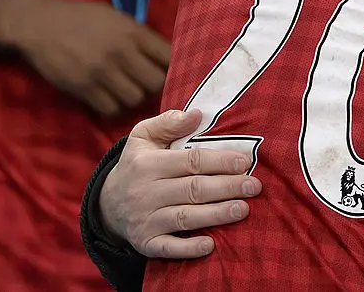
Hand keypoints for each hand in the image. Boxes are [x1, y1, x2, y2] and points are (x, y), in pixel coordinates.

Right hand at [6, 0, 170, 116]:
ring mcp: (102, 72)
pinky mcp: (83, 88)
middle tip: (148, 84)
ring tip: (128, 90)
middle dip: (156, 86)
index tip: (172, 71)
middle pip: (156, 83)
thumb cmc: (82, 17)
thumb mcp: (118, 17)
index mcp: (134, 32)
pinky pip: (111, 109)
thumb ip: (141, 36)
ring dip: (135, 98)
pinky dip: (114, 107)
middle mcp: (122, 53)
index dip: (175, 67)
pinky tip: (111, 98)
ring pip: (135, 99)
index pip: (170, 57)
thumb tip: (166, 55)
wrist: (39, 24)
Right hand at [100, 109, 261, 257]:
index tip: (245, 162)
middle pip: (193, 189)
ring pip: (185, 217)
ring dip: (216, 215)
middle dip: (227, 187)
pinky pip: (167, 248)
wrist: (108, 203)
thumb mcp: (143, 136)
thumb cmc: (139, 163)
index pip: (190, 161)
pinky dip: (188, 249)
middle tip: (254, 186)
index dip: (219, 161)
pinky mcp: (145, 243)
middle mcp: (144, 193)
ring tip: (243, 210)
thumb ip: (168, 122)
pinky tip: (211, 245)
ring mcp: (144, 220)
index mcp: (147, 164)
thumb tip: (196, 114)